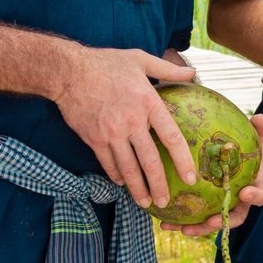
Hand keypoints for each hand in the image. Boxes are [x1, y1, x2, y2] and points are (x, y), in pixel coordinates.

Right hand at [52, 45, 197, 208]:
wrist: (68, 71)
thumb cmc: (106, 63)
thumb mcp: (140, 59)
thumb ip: (168, 70)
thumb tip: (194, 73)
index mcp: (149, 103)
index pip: (172, 137)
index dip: (183, 160)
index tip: (191, 177)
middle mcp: (132, 122)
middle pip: (150, 161)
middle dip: (159, 185)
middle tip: (165, 202)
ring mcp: (112, 133)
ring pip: (129, 168)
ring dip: (138, 189)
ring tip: (146, 202)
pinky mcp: (94, 139)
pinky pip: (109, 163)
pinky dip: (117, 176)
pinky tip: (123, 183)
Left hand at [164, 114, 262, 236]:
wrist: (239, 156)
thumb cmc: (251, 147)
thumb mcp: (258, 137)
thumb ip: (261, 129)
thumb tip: (260, 118)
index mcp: (257, 186)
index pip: (261, 195)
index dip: (255, 196)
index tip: (244, 193)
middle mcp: (241, 202)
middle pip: (235, 217)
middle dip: (223, 222)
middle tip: (211, 221)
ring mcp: (224, 208)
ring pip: (212, 223)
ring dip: (198, 228)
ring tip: (182, 228)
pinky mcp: (208, 210)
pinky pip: (196, 219)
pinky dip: (182, 222)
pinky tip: (164, 222)